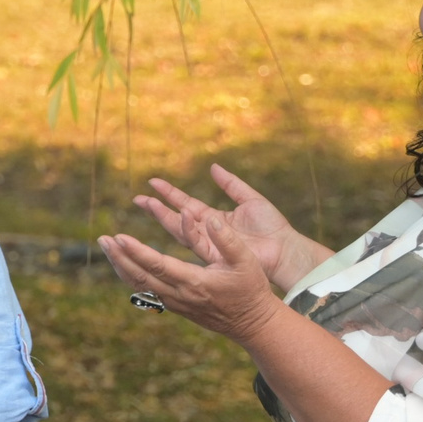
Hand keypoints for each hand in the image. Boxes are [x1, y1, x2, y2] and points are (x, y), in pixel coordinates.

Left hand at [99, 176, 290, 349]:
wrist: (253, 323)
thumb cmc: (251, 289)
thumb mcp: (246, 261)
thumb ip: (227, 239)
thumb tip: (209, 218)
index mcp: (195, 282)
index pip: (158, 265)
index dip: (136, 251)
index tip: (118, 237)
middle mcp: (180, 295)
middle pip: (140, 276)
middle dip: (119, 257)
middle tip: (103, 239)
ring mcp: (175, 303)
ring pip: (140, 285)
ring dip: (121, 266)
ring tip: (107, 247)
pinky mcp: (175, 306)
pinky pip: (146, 290)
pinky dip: (131, 276)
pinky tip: (124, 263)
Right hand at [133, 165, 313, 293]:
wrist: (285, 249)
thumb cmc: (272, 227)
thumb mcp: (250, 198)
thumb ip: (231, 184)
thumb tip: (213, 167)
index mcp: (214, 219)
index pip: (186, 204)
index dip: (169, 194)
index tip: (152, 182)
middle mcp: (208, 232)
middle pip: (176, 219)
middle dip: (156, 208)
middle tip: (137, 198)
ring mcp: (210, 245)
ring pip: (180, 230)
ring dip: (164, 217)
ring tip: (148, 203)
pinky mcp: (217, 254)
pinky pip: (198, 241)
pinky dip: (188, 228)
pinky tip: (180, 213)